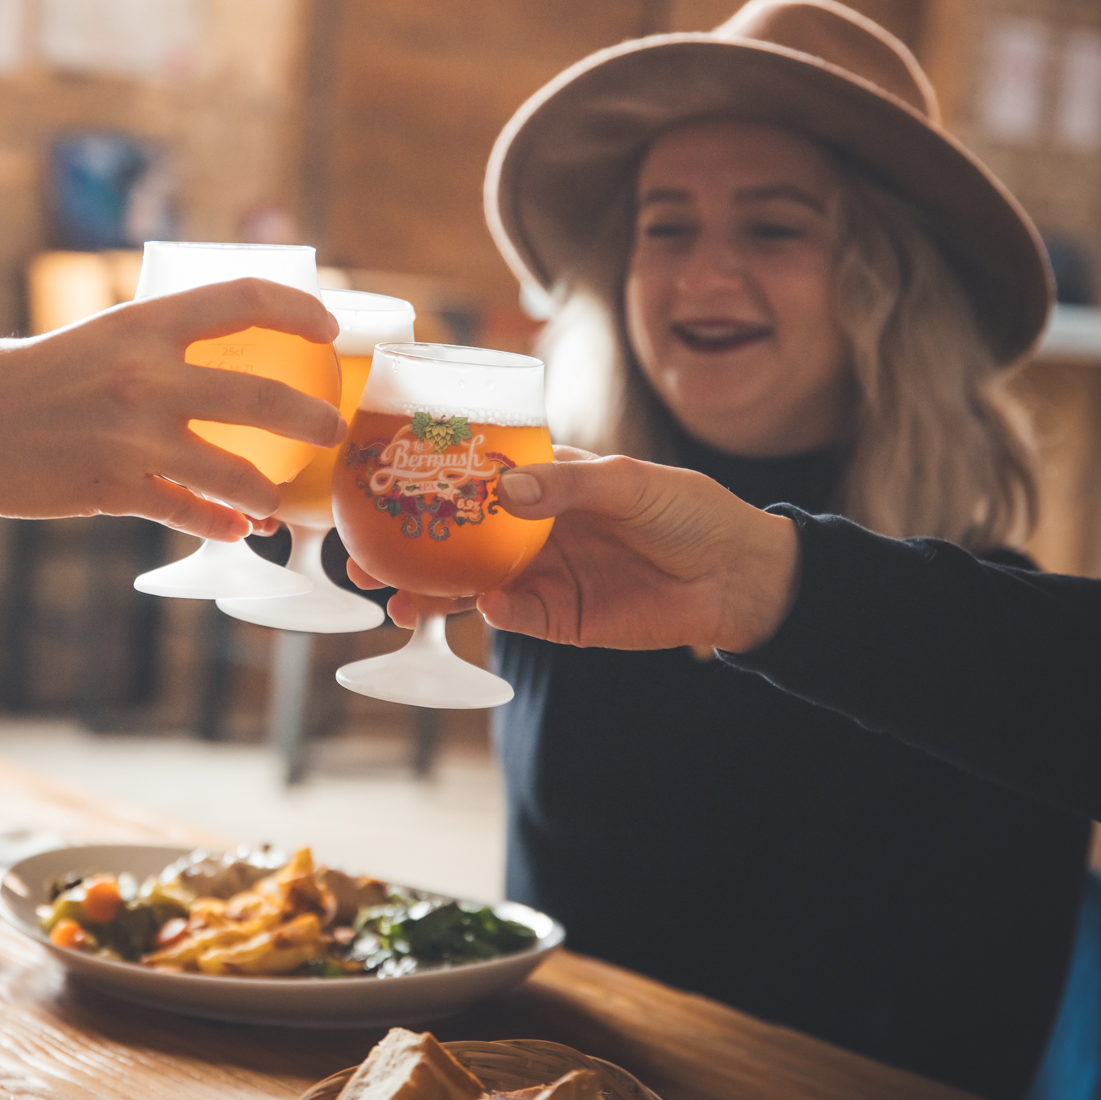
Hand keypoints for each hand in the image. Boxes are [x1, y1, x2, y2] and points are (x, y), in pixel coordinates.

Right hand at [0, 279, 345, 539]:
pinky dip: (217, 522)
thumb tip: (199, 355)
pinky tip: (234, 529)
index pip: (242, 299)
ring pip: (235, 472)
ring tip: (279, 501)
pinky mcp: (112, 488)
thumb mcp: (87, 337)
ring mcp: (132, 437)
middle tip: (330, 429)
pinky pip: (186, 511)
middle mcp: (144, 376)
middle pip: (262, 397)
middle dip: (312, 419)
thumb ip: (144, 345)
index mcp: (140, 323)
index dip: (298, 308)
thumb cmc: (11, 380)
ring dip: (268, 491)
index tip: (329, 328)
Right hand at [346, 449, 801, 653]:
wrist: (739, 576)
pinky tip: (481, 607)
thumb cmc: (690, 510)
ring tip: (395, 599)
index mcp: (543, 484)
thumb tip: (504, 491)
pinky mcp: (562, 619)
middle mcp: (532, 530)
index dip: (426, 484)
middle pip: (455, 541)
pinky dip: (495, 615)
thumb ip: (566, 487)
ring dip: (433, 592)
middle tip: (361, 560)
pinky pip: (515, 619)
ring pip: (471, 586)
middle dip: (407, 550)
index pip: (473, 481)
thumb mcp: (630, 482)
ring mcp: (542, 576)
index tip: (380, 486)